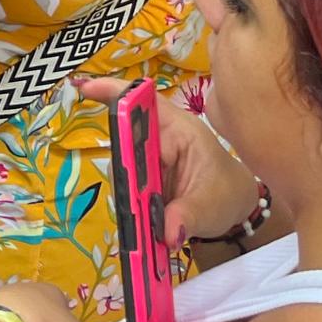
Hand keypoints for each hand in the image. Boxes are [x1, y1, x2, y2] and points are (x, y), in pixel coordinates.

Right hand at [76, 78, 253, 248]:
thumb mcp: (211, 208)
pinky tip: (140, 219)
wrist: (234, 208)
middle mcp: (161, 137)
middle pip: (125, 139)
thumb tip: (165, 232)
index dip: (116, 92)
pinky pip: (128, 182)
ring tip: (143, 218)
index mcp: (180, 130)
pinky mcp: (145, 174)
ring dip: (126, 192)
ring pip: (123, 165)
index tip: (86, 89)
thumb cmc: (227, 195)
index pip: (145, 102)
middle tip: (133, 200)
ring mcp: (150, 156)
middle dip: (123, 169)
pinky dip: (129, 201)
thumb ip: (187, 217)